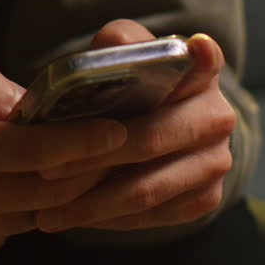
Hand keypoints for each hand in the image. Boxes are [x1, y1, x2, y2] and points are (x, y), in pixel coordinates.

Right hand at [0, 49, 127, 264]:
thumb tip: (27, 100)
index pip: (37, 153)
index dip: (84, 143)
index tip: (119, 129)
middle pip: (50, 191)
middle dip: (90, 168)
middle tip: (120, 142)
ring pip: (36, 214)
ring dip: (60, 189)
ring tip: (78, 159)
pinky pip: (9, 230)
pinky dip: (24, 206)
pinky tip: (20, 182)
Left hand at [35, 19, 234, 233]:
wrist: (156, 128)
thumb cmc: (130, 88)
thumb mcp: (122, 58)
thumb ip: (116, 46)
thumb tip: (110, 49)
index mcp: (200, 71)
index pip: (206, 58)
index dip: (201, 55)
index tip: (196, 47)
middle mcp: (218, 115)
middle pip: (151, 138)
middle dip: (94, 158)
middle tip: (46, 171)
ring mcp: (216, 160)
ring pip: (147, 188)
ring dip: (93, 202)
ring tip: (47, 211)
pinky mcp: (205, 198)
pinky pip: (151, 215)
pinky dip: (109, 218)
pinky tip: (75, 217)